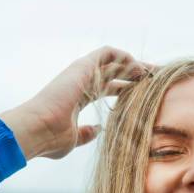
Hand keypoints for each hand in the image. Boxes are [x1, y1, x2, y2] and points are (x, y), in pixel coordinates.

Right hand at [0, 46, 153, 159]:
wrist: (36, 130)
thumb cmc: (51, 139)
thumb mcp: (75, 138)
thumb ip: (87, 133)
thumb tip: (99, 130)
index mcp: (80, 98)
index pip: (110, 88)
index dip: (129, 89)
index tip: (148, 93)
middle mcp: (81, 82)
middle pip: (115, 73)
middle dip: (136, 74)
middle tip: (157, 78)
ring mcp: (81, 73)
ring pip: (113, 60)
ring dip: (134, 63)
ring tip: (152, 71)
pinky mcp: (83, 67)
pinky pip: (108, 53)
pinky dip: (125, 56)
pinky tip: (138, 67)